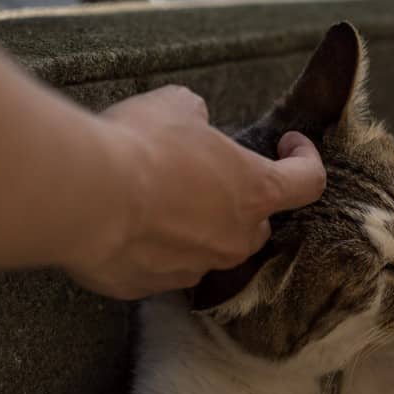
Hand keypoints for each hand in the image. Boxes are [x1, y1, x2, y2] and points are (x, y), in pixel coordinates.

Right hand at [63, 86, 325, 299]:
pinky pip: (164, 267)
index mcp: (255, 191)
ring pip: (210, 249)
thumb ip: (196, 116)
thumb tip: (194, 119)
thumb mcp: (175, 106)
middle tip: (206, 174)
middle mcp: (235, 238)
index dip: (305, 160)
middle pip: (257, 222)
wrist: (85, 197)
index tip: (290, 145)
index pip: (308, 182)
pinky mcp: (154, 286)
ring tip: (156, 199)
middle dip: (240, 200)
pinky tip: (126, 225)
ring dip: (195, 226)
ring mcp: (196, 268)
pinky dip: (154, 249)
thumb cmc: (140, 146)